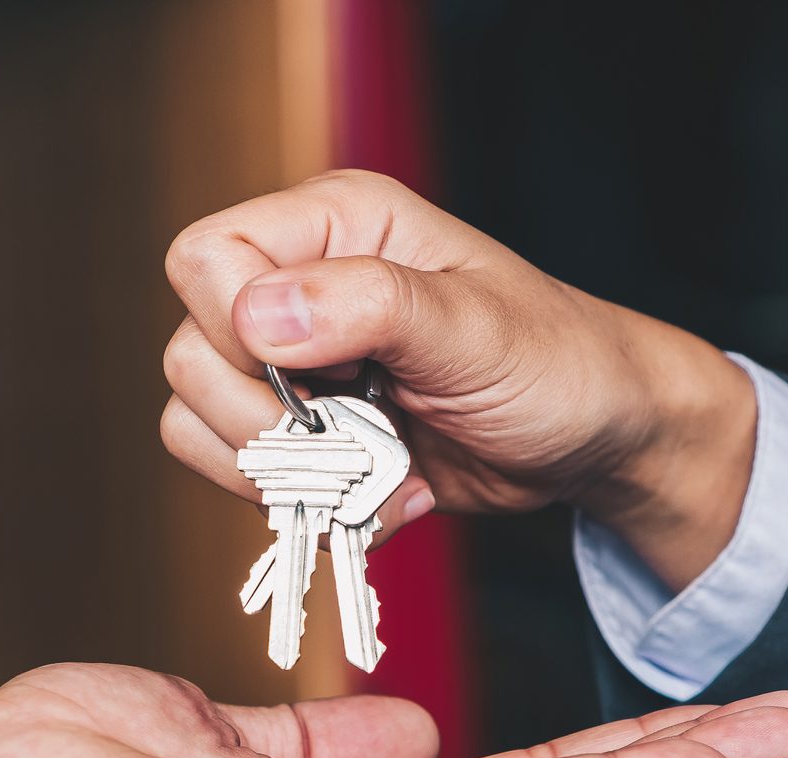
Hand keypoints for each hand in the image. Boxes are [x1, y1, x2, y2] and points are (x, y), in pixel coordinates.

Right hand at [162, 171, 758, 590]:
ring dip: (285, 473)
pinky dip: (302, 502)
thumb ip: (373, 305)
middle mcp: (298, 283)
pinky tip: (380, 494)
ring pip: (196, 420)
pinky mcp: (301, 431)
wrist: (595, 439)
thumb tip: (259, 314)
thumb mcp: (479, 329)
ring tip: (378, 474)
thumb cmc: (559, 364)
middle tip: (361, 441)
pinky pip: (235, 474)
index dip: (237, 328)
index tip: (320, 377)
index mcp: (335, 224)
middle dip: (266, 422)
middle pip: (192, 352)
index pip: (206, 260)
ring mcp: (292, 363)